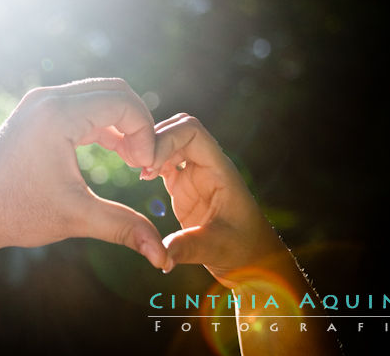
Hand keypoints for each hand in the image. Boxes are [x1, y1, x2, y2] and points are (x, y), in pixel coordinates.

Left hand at [0, 78, 167, 268]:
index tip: (145, 168)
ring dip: (123, 123)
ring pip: (100, 95)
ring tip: (133, 161)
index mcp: (58, 115)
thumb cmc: (17, 212)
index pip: (124, 103)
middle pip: (116, 90)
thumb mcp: (76, 217)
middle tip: (143, 161)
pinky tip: (117, 153)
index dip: (145, 134)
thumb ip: (124, 228)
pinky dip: (105, 124)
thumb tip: (162, 256)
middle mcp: (49, 98)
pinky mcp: (38, 111)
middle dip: (138, 123)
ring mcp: (41, 101)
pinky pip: (84, 104)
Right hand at [143, 114, 286, 285]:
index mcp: (220, 170)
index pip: (192, 132)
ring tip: (136, 169)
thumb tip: (160, 256)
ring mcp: (195, 174)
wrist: (252, 261)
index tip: (149, 164)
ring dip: (151, 149)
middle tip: (137, 164)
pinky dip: (150, 162)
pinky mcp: (184, 187)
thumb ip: (188, 247)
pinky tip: (142, 177)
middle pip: (178, 129)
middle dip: (154, 139)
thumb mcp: (216, 249)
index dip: (167, 139)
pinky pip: (164, 161)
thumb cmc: (244, 251)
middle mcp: (207, 166)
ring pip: (170, 141)